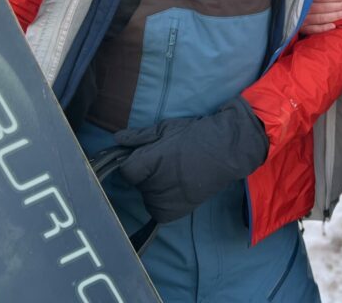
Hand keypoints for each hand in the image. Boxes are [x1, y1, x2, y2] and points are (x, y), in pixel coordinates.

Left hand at [113, 97, 268, 223]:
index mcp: (149, 162)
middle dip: (145, 174)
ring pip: (146, 197)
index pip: (125, 170)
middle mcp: (154, 184)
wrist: (225, 150)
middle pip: (136, 184)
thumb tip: (116, 139)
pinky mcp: (173, 213)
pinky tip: (175, 189)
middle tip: (165, 163)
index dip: (133, 163)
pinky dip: (162, 202)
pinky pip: (157, 211)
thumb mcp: (165, 128)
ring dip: (153, 189)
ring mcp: (164, 201)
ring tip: (173, 175)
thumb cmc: (194, 135)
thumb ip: (139, 137)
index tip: (146, 157)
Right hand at [300, 0, 341, 34]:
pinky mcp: (297, 28)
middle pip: (323, 8)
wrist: (275, 2)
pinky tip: (334, 26)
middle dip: (339, 6)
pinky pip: (312, 30)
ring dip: (335, 16)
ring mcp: (298, 18)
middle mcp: (300, 7)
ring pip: (320, 18)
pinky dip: (323, 28)